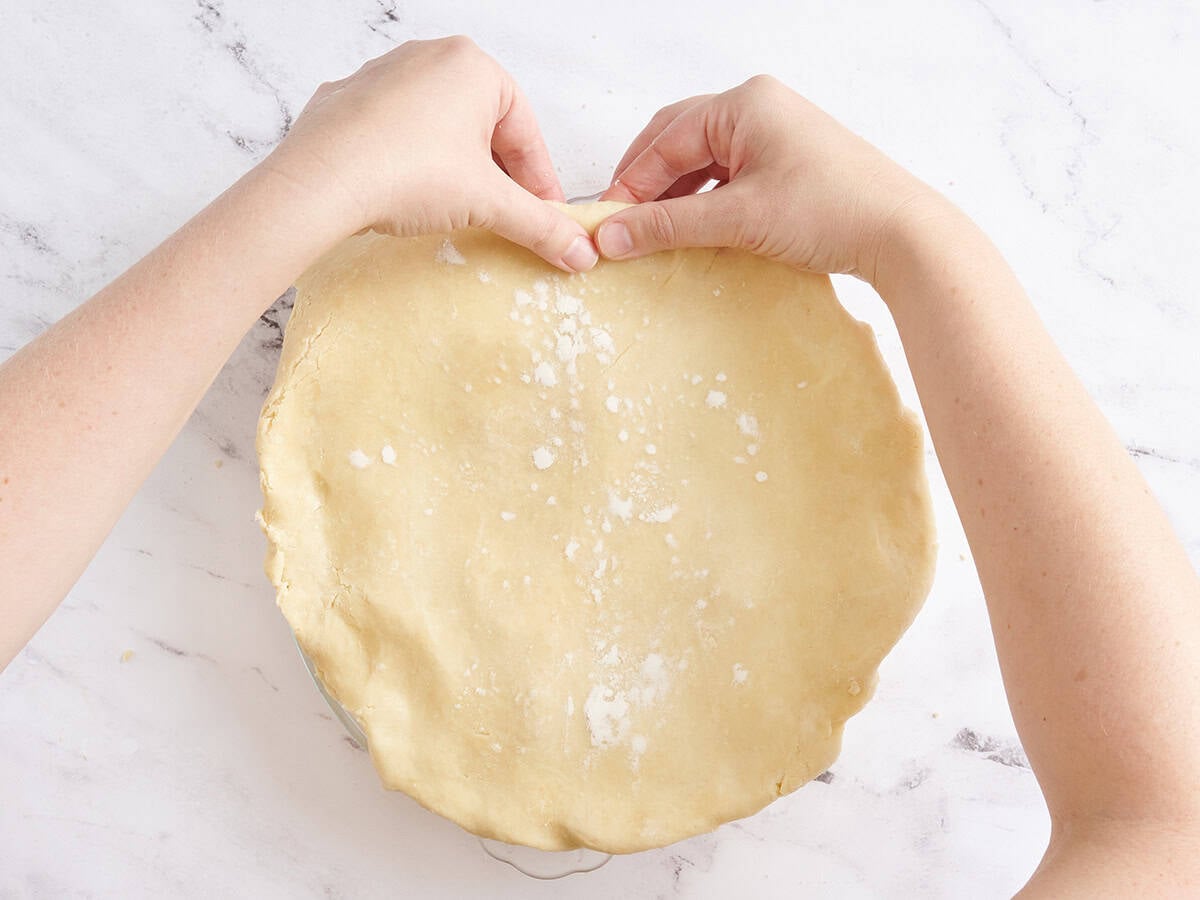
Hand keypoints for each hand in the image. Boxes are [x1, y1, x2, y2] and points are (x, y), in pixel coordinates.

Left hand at [263, 36, 596, 272]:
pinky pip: (393, 133)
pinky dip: (409, 163)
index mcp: (473, 66)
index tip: (546, 218)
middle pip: (483, 127)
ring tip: (456, 211)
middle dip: (498, 175)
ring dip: (455, 168)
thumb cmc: (407, 173)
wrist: (319, 183)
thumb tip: (579, 252)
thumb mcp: (487, 205)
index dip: (541, 182)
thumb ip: (538, 226)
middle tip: (505, 218)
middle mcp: (427, 57)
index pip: (526, 131)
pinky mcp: (345, 102)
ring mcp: (381, 76)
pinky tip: (406, 196)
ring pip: (438, 128)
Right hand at [598, 76, 941, 282]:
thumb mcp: (738, 219)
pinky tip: (693, 230)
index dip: (630, 184)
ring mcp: (777, 134)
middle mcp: (759, 109)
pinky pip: (730, 176)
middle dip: (647, 183)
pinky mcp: (790, 164)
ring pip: (704, 161)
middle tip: (621, 224)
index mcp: (744, 104)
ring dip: (675, 195)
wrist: (903, 235)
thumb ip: (668, 226)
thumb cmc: (829, 212)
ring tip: (651, 232)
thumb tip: (611, 238)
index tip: (605, 223)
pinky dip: (705, 201)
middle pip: (680, 141)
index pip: (665, 140)